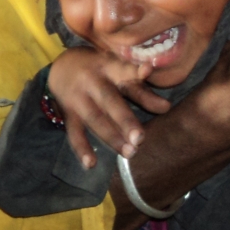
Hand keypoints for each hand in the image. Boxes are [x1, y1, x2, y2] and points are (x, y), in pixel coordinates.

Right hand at [47, 48, 170, 168]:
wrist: (62, 65)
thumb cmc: (103, 70)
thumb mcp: (120, 70)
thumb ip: (142, 89)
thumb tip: (167, 108)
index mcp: (110, 68)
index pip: (125, 70)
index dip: (136, 71)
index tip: (148, 71)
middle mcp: (93, 82)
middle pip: (109, 100)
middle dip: (125, 120)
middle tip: (140, 138)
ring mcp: (79, 98)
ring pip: (95, 119)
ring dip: (111, 137)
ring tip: (129, 153)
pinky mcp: (69, 113)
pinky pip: (74, 132)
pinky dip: (82, 149)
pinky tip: (91, 164)